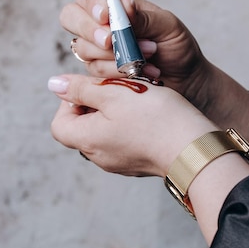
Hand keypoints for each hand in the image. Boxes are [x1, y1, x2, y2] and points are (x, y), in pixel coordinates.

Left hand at [49, 74, 216, 177]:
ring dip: (115, 112)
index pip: (59, 123)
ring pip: (105, 131)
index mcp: (88, 140)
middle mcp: (99, 157)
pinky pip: (124, 141)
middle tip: (118, 89)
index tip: (93, 89)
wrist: (194, 148)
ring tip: (137, 99)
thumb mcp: (113, 94)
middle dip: (96, 103)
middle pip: (82, 127)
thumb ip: (81, 89)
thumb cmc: (155, 118)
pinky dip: (131, 124)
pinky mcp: (138, 163)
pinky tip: (150, 114)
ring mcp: (119, 163)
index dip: (70, 102)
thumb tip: (54, 84)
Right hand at [60, 0, 207, 97]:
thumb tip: (123, 2)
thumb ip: (142, 16)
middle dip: (88, 29)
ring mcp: (96, 50)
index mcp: (115, 4)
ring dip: (113, 54)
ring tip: (147, 55)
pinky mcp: (99, 73)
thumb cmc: (177, 47)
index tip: (105, 15)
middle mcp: (99, 24)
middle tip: (109, 41)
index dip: (91, 2)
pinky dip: (118, 72)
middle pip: (70, 16)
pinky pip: (94, 71)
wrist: (186, 80)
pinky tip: (141, 72)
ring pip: (82, 47)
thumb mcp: (167, 26)